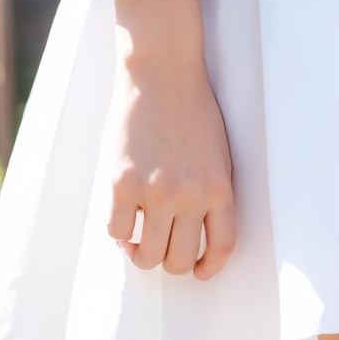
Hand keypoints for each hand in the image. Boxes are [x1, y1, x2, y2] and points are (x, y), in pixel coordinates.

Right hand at [105, 0, 236, 280]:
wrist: (162, 69)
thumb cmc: (191, 107)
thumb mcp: (216, 152)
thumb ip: (207, 193)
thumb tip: (189, 234)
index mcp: (219, 187)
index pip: (221, 247)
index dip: (208, 267)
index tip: (198, 269)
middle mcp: (189, 195)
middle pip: (179, 260)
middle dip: (170, 260)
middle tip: (161, 246)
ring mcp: (155, 191)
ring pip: (148, 255)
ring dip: (142, 252)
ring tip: (138, 238)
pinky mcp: (122, 182)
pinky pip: (117, 232)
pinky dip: (119, 233)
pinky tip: (123, 216)